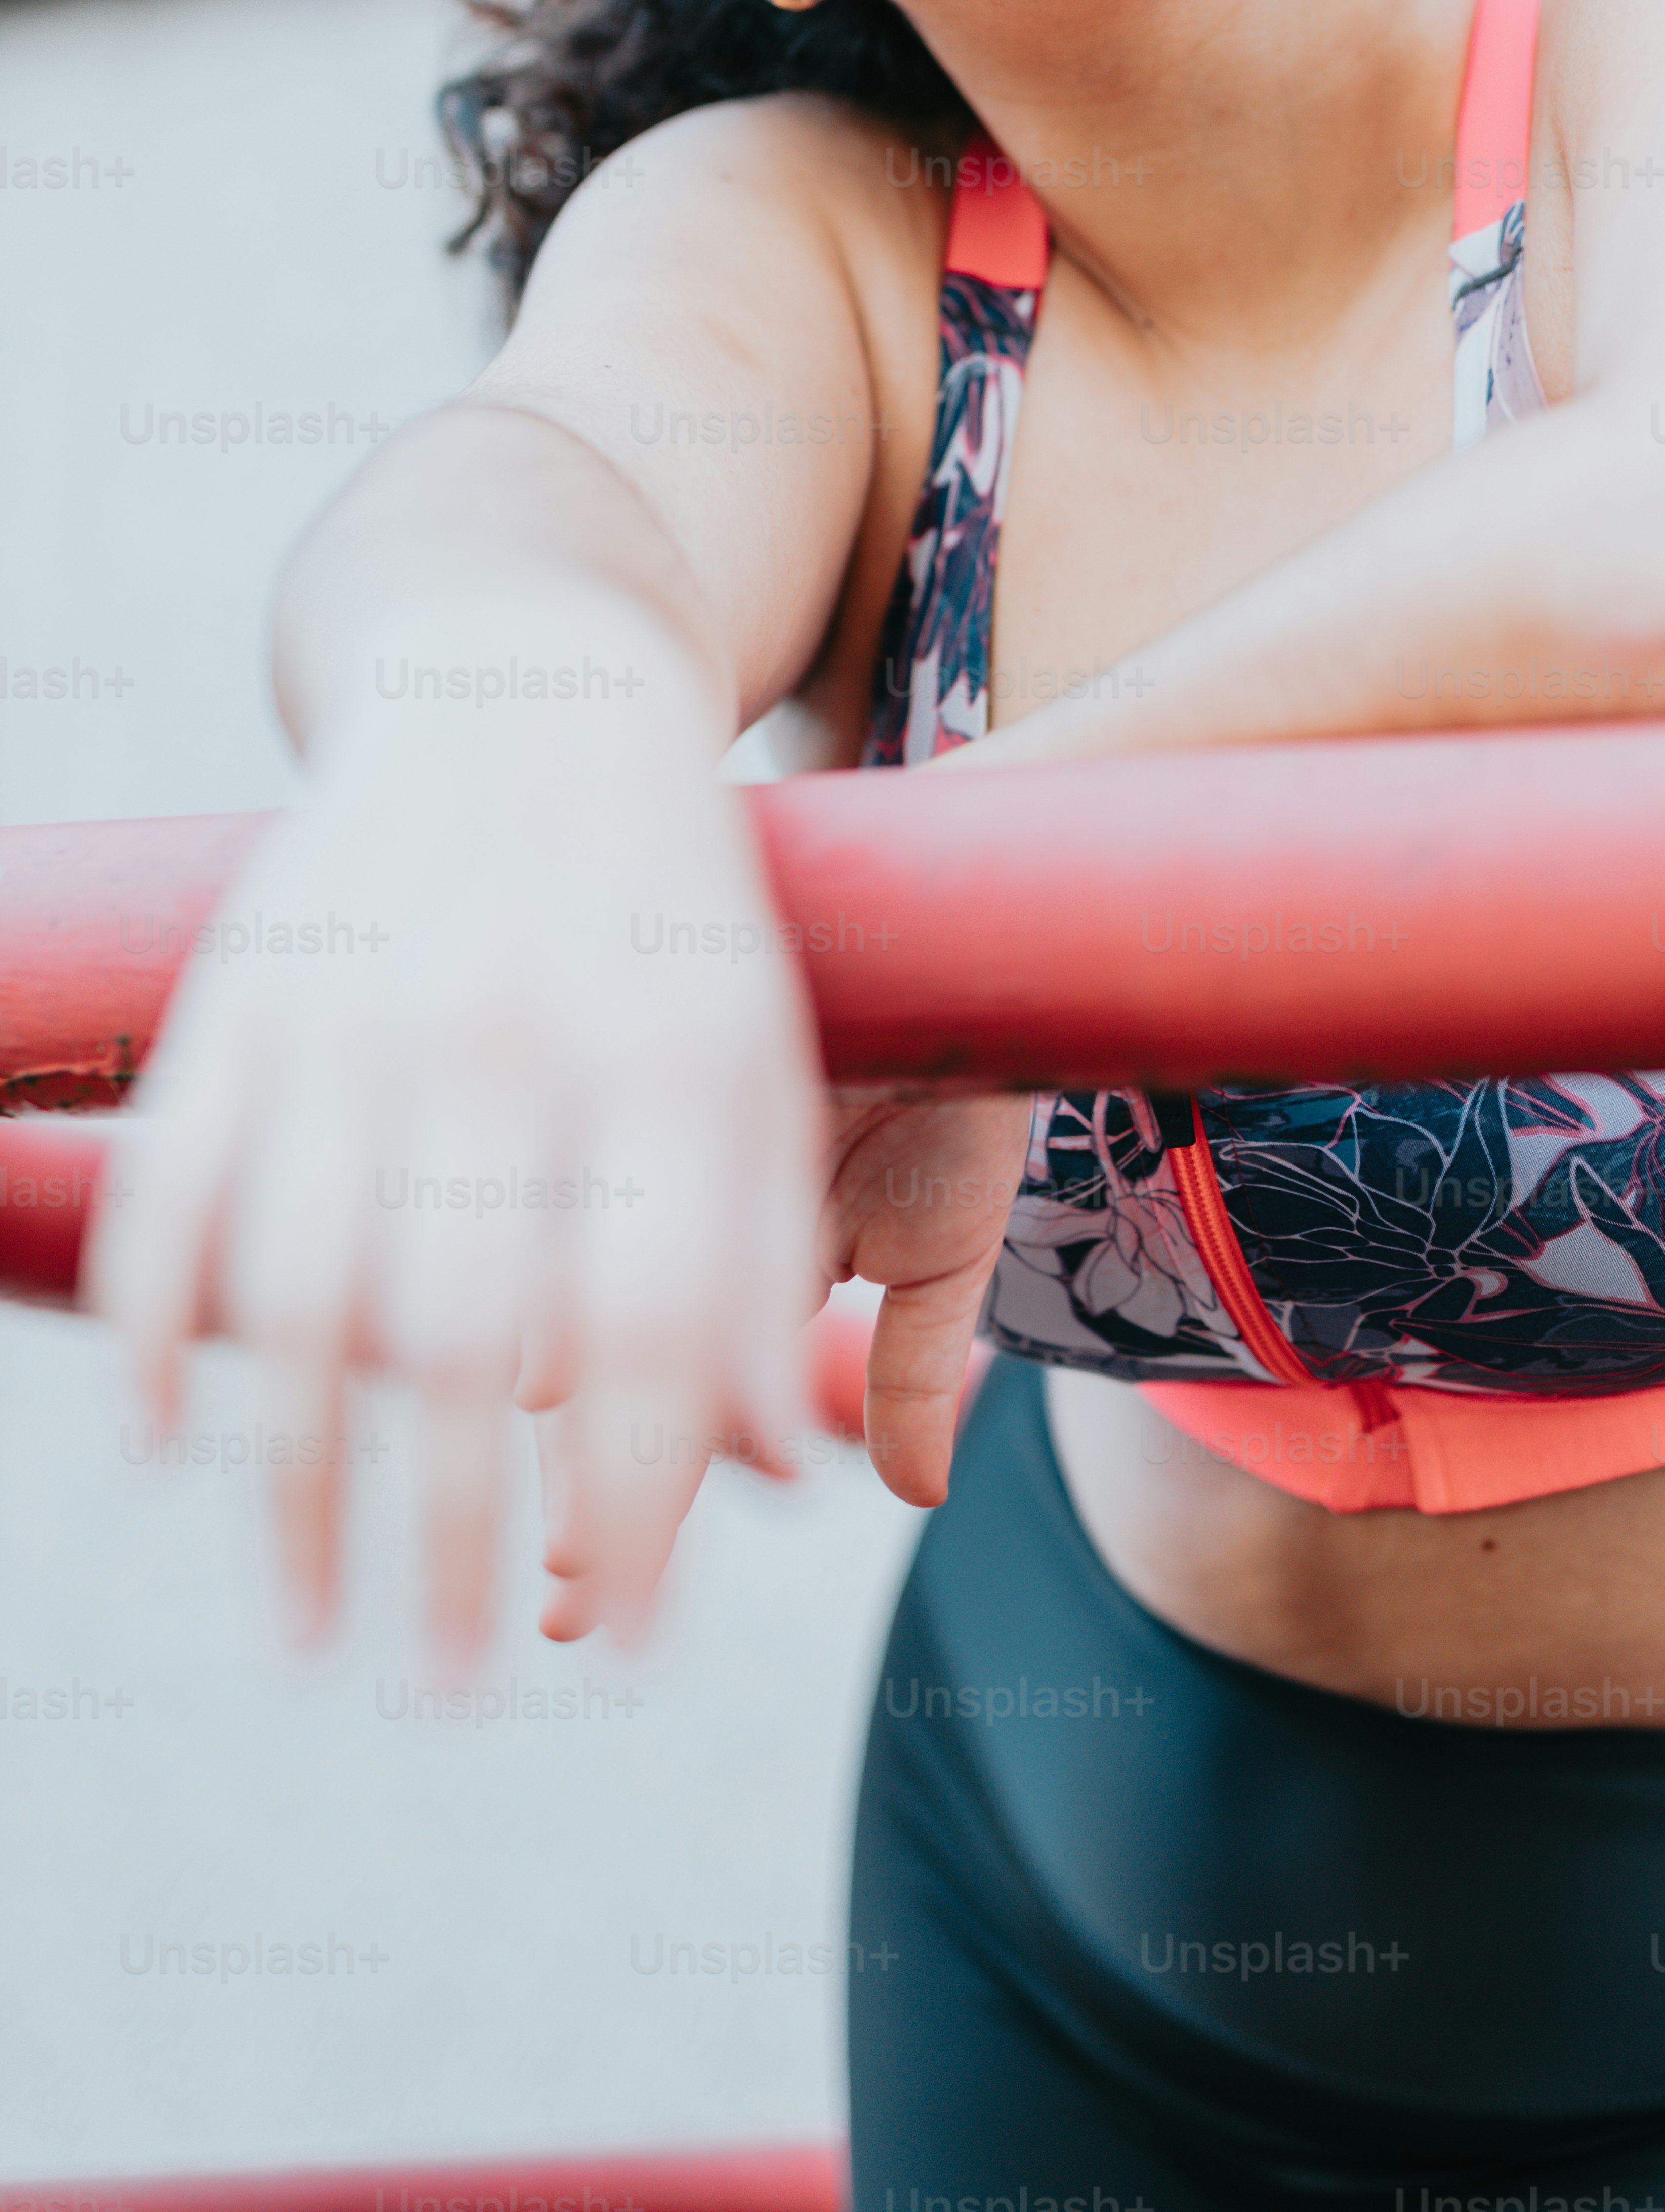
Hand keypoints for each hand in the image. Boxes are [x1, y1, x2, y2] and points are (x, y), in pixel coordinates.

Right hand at [84, 617, 827, 1669]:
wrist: (524, 699)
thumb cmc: (670, 922)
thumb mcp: (763, 1060)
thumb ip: (770, 1256)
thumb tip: (783, 1473)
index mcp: (666, 1055)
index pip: (653, 1325)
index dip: (640, 1502)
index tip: (633, 1641)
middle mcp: (508, 1038)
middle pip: (464, 1341)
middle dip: (452, 1546)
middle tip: (452, 1688)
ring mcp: (357, 1013)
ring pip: (302, 1296)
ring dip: (298, 1490)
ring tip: (316, 1630)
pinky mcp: (243, 998)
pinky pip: (178, 1197)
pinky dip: (159, 1334)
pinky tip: (170, 1444)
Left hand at [529, 1092, 1030, 1637]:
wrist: (973, 941)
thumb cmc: (958, 1084)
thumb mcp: (944, 1240)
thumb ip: (914, 1365)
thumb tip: (912, 1495)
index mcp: (738, 1252)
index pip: (665, 1399)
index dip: (614, 1502)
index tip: (567, 1595)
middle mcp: (676, 1211)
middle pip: (603, 1374)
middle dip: (583, 1491)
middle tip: (556, 1594)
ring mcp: (653, 1149)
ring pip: (581, 1304)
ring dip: (573, 1424)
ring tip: (553, 1522)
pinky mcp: (656, 1081)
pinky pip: (583, 1194)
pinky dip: (553, 1289)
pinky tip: (533, 1365)